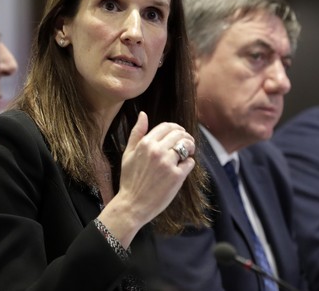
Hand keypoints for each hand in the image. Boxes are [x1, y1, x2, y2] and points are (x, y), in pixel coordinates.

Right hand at [98, 111, 194, 246]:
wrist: (132, 204)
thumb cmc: (129, 179)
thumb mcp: (128, 153)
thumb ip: (137, 133)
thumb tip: (143, 114)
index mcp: (145, 143)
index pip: (167, 127)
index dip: (176, 128)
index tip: (179, 133)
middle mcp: (157, 151)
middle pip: (179, 134)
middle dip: (185, 136)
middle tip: (187, 143)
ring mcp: (168, 163)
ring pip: (186, 146)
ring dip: (190, 147)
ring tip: (187, 152)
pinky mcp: (177, 177)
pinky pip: (190, 163)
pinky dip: (189, 163)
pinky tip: (183, 167)